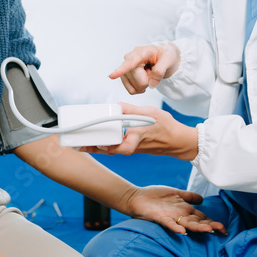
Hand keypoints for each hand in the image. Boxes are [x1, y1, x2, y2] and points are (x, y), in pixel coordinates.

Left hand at [79, 103, 197, 160]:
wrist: (179, 141)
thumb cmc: (167, 127)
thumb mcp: (150, 113)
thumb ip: (132, 109)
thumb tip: (116, 106)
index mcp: (137, 137)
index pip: (118, 146)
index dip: (104, 146)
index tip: (92, 143)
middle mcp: (133, 145)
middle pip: (109, 150)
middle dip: (93, 148)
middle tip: (78, 145)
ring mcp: (133, 148)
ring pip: (111, 150)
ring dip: (97, 148)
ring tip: (81, 145)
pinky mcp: (134, 148)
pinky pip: (117, 148)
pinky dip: (106, 146)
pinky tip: (96, 142)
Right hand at [110, 43, 179, 94]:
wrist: (162, 56)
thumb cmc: (165, 55)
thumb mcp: (168, 60)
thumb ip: (160, 71)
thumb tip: (151, 84)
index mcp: (142, 52)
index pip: (131, 62)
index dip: (121, 70)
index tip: (112, 76)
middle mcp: (130, 57)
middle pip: (136, 79)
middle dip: (147, 81)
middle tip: (153, 73)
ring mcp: (126, 66)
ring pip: (132, 86)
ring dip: (143, 85)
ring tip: (149, 74)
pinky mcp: (124, 75)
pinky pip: (130, 89)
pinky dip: (139, 88)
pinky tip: (144, 80)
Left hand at [124, 185, 225, 234]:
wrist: (136, 197)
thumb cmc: (155, 196)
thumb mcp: (175, 193)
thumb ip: (189, 196)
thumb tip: (202, 199)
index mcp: (184, 209)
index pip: (201, 216)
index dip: (212, 221)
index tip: (223, 227)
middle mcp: (179, 215)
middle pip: (197, 221)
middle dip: (210, 225)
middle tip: (222, 230)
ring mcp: (170, 217)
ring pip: (186, 224)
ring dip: (197, 227)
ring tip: (208, 230)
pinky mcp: (160, 218)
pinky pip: (169, 224)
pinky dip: (176, 228)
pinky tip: (182, 231)